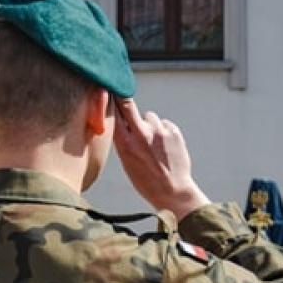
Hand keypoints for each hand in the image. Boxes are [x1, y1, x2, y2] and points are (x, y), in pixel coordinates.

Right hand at [112, 98, 209, 219]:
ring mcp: (159, 132)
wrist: (172, 191)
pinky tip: (164, 146)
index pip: (114, 113)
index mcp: (125, 144)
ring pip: (150, 116)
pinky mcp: (174, 132)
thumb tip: (119, 119)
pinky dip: (163, 130)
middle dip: (124, 99)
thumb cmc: (146, 180)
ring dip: (149, 124)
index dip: (111, 100)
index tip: (109, 91)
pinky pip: (164, 123)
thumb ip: (123, 140)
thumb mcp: (126, 162)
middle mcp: (142, 134)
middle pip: (128, 104)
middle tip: (122, 95)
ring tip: (152, 142)